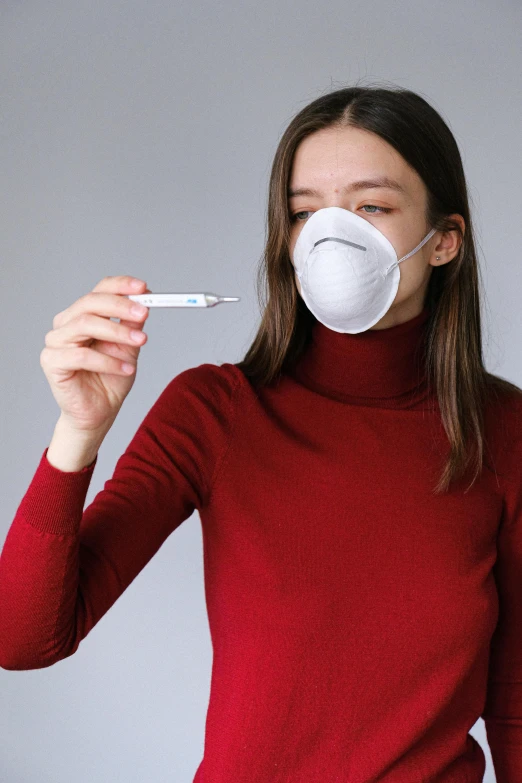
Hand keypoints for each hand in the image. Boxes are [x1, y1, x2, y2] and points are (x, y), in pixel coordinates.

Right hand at [40, 275, 150, 432]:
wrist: (100, 412)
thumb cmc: (111, 379)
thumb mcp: (129, 348)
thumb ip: (132, 325)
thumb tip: (144, 304)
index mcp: (83, 315)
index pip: (99, 291)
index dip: (121, 286)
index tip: (144, 288)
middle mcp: (66, 324)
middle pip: (90, 303)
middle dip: (120, 305)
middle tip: (144, 313)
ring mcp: (56, 342)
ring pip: (85, 324)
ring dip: (117, 331)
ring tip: (140, 341)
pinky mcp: (52, 362)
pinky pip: (81, 355)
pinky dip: (108, 360)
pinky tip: (127, 369)